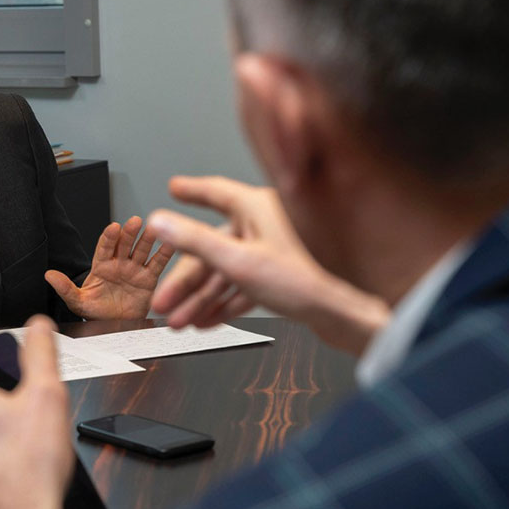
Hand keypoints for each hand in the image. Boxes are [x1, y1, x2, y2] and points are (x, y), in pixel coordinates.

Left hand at [46, 216, 174, 319]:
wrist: (115, 328)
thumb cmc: (97, 313)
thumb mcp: (78, 302)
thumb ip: (65, 288)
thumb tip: (49, 275)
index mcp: (101, 266)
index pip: (104, 248)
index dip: (109, 238)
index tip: (113, 228)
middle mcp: (119, 264)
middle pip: (125, 244)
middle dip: (129, 233)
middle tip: (135, 222)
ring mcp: (134, 269)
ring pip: (141, 250)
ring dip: (147, 239)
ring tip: (153, 229)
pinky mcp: (149, 279)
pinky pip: (157, 264)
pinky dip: (164, 254)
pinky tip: (170, 243)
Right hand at [147, 176, 387, 354]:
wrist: (348, 314)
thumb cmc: (308, 281)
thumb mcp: (238, 262)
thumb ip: (194, 241)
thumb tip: (160, 221)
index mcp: (257, 207)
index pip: (215, 191)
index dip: (191, 191)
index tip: (176, 187)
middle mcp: (267, 223)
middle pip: (213, 246)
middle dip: (185, 280)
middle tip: (162, 299)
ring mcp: (276, 248)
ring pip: (228, 269)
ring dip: (202, 298)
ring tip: (181, 321)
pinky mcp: (284, 274)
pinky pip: (245, 283)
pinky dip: (225, 301)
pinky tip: (208, 320)